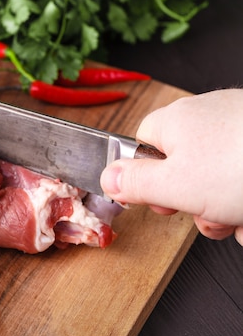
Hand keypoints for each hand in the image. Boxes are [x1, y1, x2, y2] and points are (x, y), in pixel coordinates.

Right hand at [100, 89, 242, 244]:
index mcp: (174, 120)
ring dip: (227, 208)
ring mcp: (241, 124)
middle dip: (195, 201)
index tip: (161, 203)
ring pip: (220, 175)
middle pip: (184, 165)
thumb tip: (105, 177)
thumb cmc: (242, 168)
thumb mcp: (176, 186)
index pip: (141, 146)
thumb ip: (134, 183)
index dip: (147, 179)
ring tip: (242, 220)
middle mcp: (206, 115)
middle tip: (207, 216)